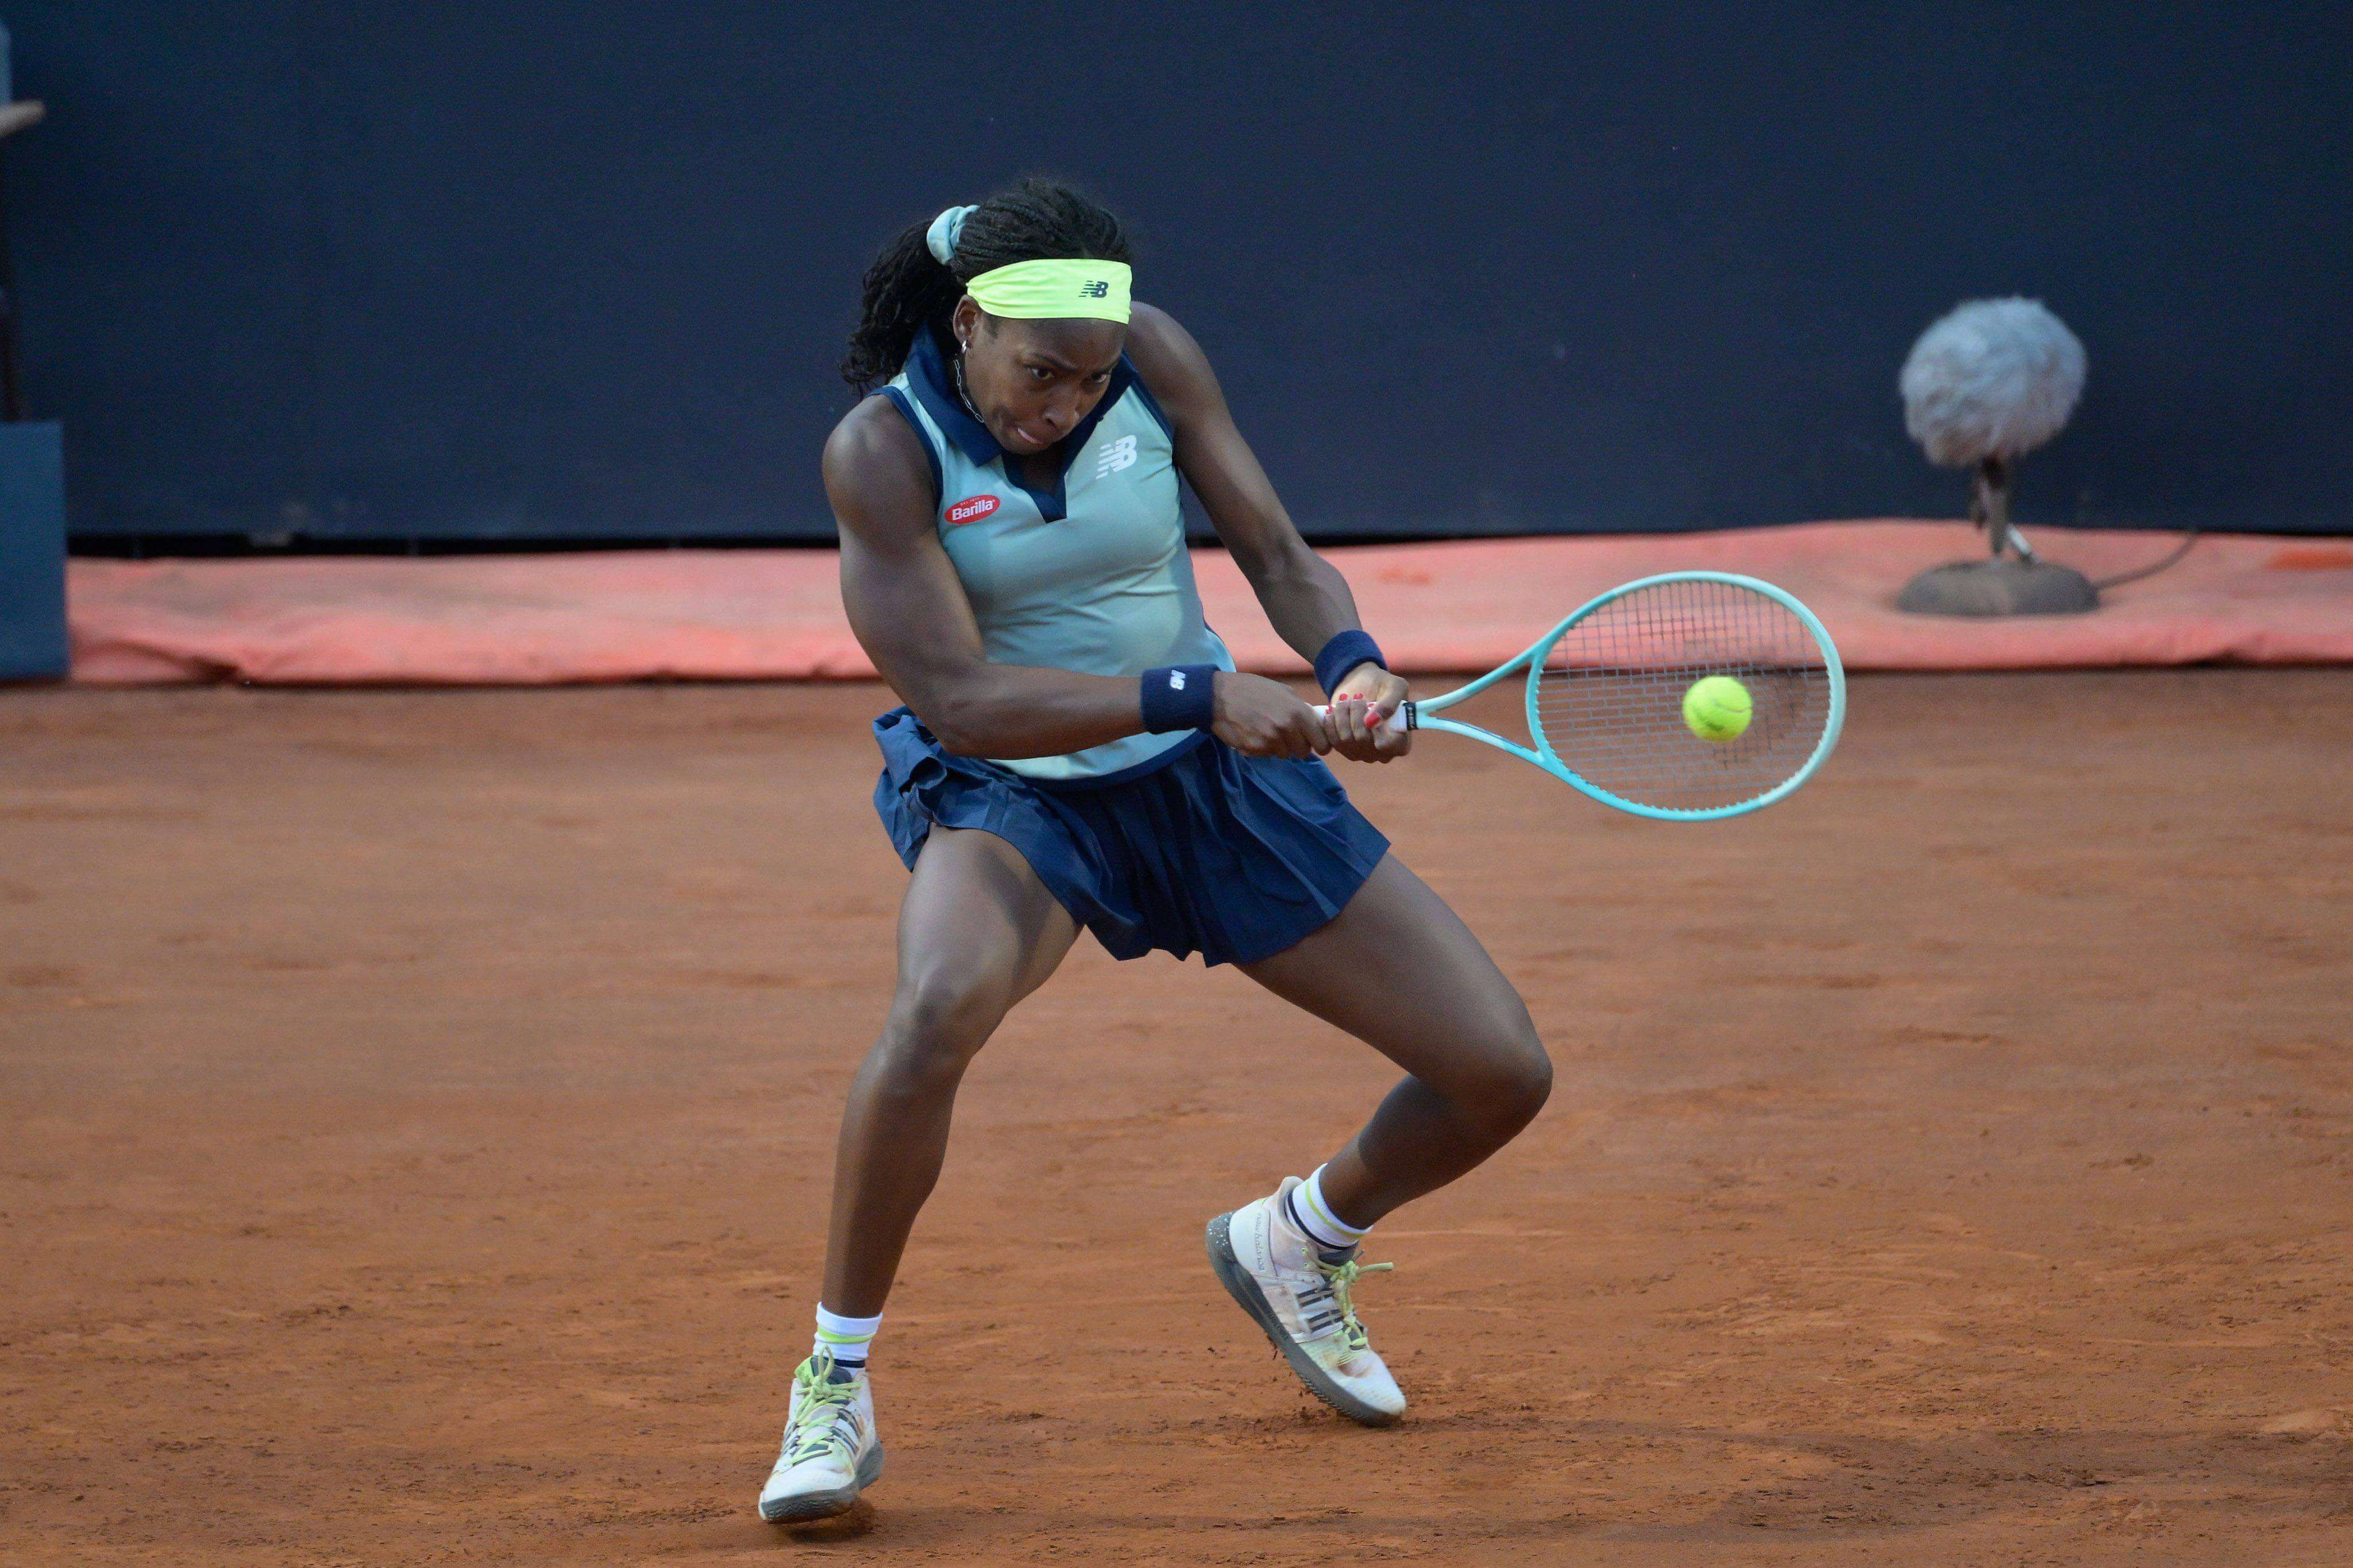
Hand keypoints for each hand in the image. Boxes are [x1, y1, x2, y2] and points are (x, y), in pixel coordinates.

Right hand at [1210, 671, 1331, 758]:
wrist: (1219, 696)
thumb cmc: (1252, 689)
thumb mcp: (1283, 691)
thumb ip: (1301, 708)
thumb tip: (1315, 723)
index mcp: (1298, 712)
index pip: (1321, 742)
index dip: (1320, 745)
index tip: (1316, 745)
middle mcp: (1287, 728)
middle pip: (1303, 751)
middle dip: (1297, 745)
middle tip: (1285, 734)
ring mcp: (1270, 740)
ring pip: (1284, 753)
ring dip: (1278, 746)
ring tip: (1265, 730)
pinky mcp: (1255, 749)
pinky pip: (1267, 754)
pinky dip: (1262, 747)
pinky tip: (1253, 733)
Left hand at [1325, 663, 1411, 763]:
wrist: (1362, 685)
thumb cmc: (1383, 686)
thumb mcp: (1395, 686)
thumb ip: (1390, 703)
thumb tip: (1371, 722)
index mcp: (1401, 742)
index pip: (1390, 746)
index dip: (1379, 728)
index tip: (1372, 708)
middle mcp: (1382, 753)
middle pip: (1363, 739)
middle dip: (1357, 712)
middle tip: (1358, 696)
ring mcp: (1363, 754)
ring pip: (1346, 739)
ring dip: (1343, 714)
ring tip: (1346, 699)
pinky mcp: (1345, 750)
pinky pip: (1333, 741)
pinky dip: (1331, 722)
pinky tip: (1334, 710)